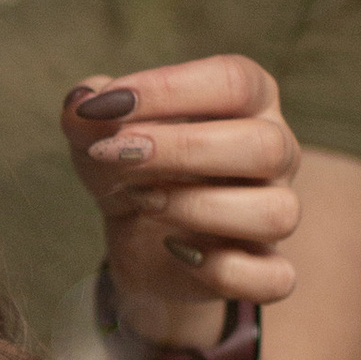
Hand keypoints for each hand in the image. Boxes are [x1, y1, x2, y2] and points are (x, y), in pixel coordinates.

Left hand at [63, 54, 301, 340]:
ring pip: (278, 213)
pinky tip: (175, 251)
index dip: (169, 89)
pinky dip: (224, 270)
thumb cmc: (130, 167)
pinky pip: (274, 278)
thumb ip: (87, 116)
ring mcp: (277, 211)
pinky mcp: (266, 268)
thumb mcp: (98, 137)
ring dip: (198, 208)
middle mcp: (276, 151)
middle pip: (266, 144)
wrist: (138, 237)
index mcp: (249, 100)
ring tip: (141, 201)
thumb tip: (82, 105)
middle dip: (182, 148)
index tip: (105, 106)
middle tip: (117, 152)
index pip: (234, 80)